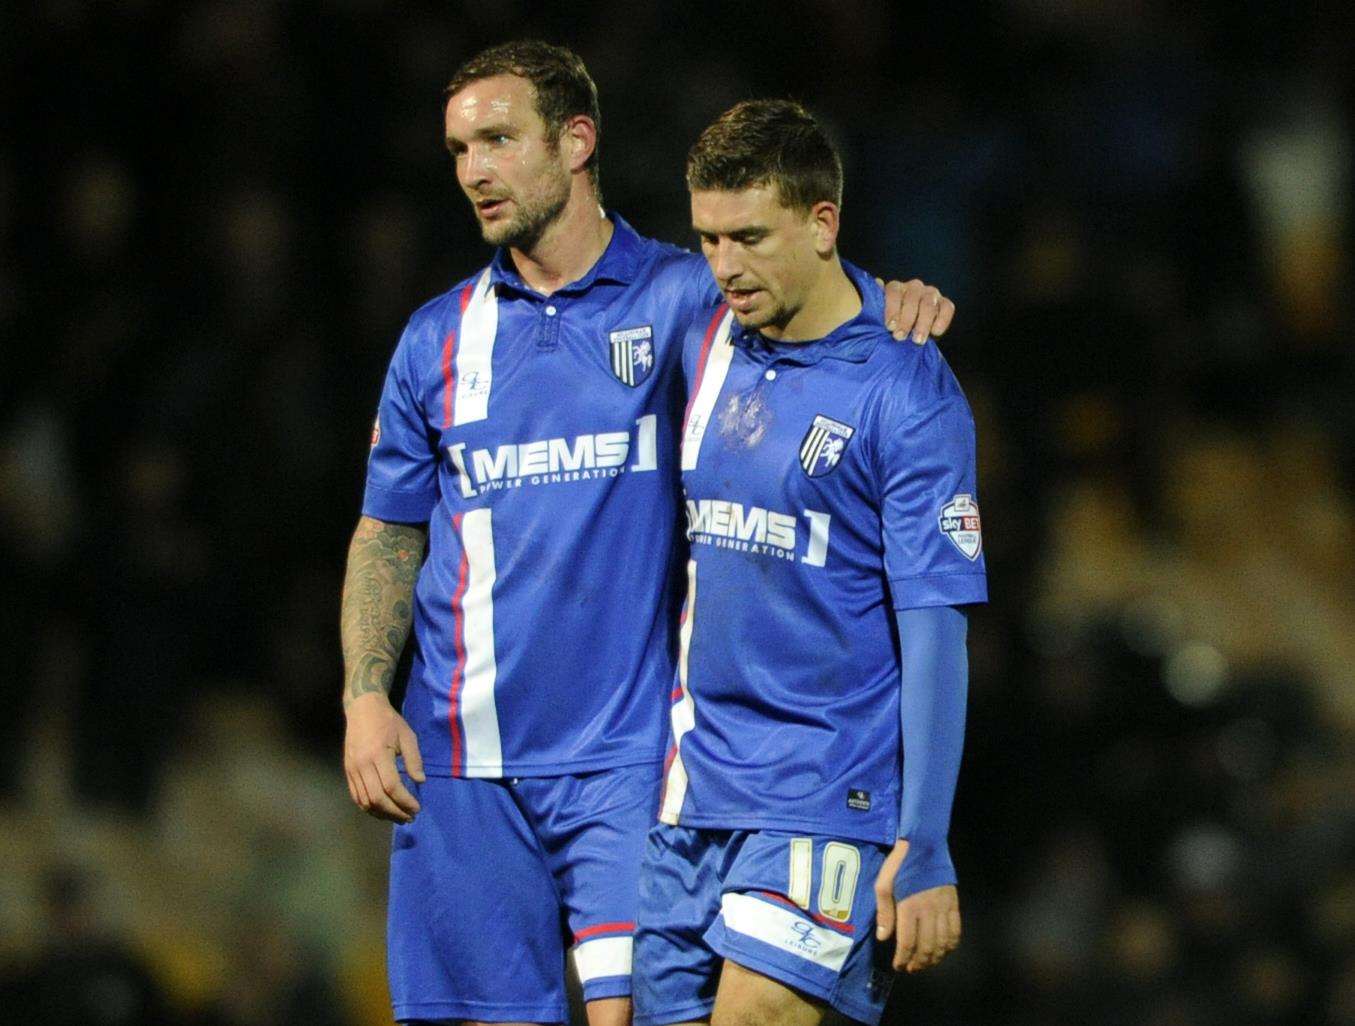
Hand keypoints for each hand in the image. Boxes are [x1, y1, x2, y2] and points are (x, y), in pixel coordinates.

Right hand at [343, 691, 425, 822]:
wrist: (362, 709)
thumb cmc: (388, 721)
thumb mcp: (407, 735)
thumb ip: (414, 759)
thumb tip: (420, 781)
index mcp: (379, 754)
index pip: (391, 786)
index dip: (405, 801)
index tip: (417, 808)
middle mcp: (363, 765)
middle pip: (377, 798)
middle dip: (395, 812)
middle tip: (409, 817)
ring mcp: (352, 770)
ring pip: (365, 801)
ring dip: (382, 814)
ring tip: (398, 817)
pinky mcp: (348, 772)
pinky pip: (356, 796)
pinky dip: (369, 808)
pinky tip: (382, 811)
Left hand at [873, 839, 960, 972]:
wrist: (925, 844)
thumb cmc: (900, 864)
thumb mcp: (883, 883)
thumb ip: (884, 911)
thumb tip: (884, 937)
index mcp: (909, 906)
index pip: (907, 942)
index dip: (902, 958)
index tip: (898, 966)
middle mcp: (929, 910)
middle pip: (926, 947)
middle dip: (918, 963)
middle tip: (911, 969)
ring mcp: (944, 908)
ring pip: (943, 943)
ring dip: (934, 958)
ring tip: (925, 963)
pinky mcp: (954, 904)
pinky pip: (956, 931)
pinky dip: (951, 945)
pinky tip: (943, 950)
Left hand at [878, 278, 954, 343]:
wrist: (909, 337)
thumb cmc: (891, 328)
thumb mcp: (879, 321)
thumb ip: (874, 309)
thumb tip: (870, 292)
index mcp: (896, 288)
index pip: (894, 292)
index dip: (892, 308)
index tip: (889, 326)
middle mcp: (913, 288)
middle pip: (912, 298)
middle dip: (906, 319)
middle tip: (900, 337)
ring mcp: (930, 294)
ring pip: (928, 303)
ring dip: (923, 322)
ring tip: (917, 340)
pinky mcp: (944, 303)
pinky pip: (947, 307)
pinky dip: (942, 320)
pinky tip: (935, 333)